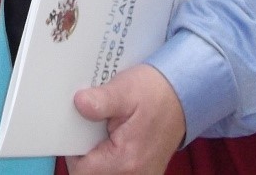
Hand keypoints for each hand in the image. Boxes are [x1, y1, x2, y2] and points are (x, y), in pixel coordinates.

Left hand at [65, 65, 185, 174]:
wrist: (183, 96)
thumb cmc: (154, 93)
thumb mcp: (125, 89)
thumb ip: (101, 100)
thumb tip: (79, 104)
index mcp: (125, 160)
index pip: (82, 171)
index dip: (73, 151)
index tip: (76, 131)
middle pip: (92, 174)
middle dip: (85, 153)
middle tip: (90, 127)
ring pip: (103, 172)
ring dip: (97, 155)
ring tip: (103, 130)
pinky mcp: (142, 171)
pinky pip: (116, 169)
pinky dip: (109, 155)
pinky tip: (113, 135)